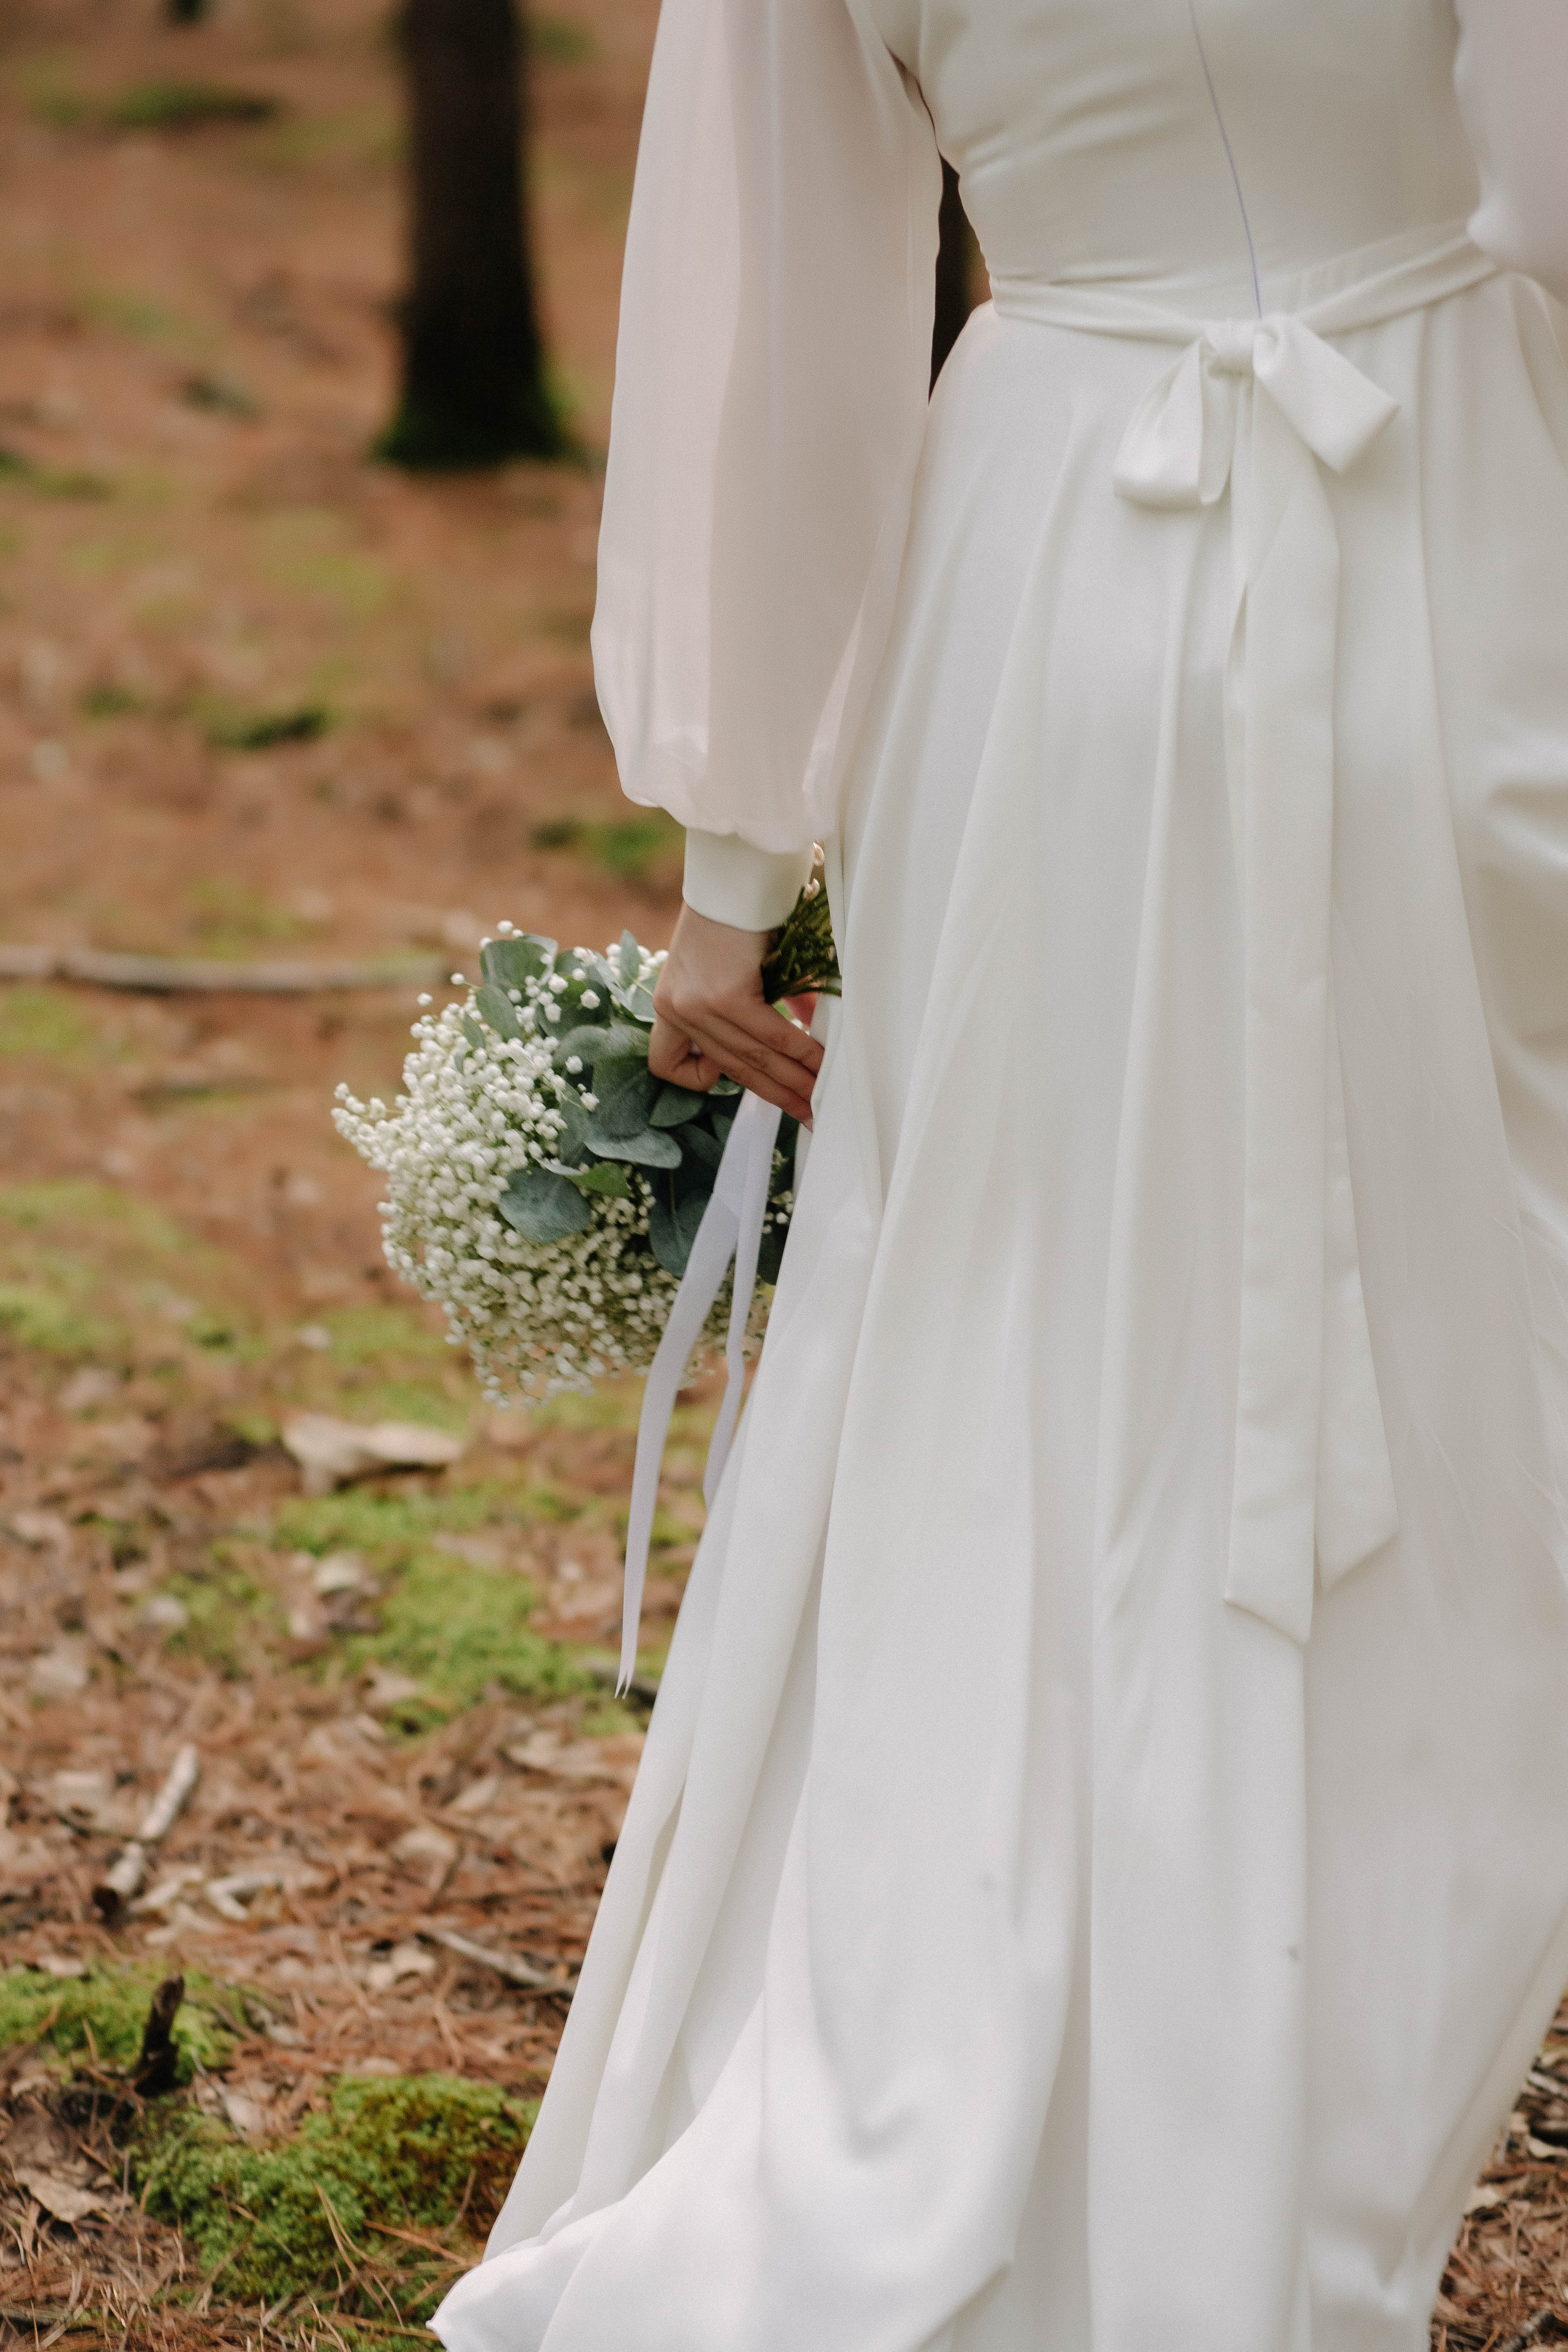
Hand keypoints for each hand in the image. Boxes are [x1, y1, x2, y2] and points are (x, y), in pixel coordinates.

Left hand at [649, 905, 822, 1125]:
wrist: (736, 871)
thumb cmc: (738, 913)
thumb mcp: (733, 968)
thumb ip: (756, 1004)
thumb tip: (800, 1026)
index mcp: (669, 1003)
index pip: (672, 1063)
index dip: (701, 1078)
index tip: (730, 1076)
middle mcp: (676, 1008)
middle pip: (730, 1068)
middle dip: (774, 1095)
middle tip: (807, 1115)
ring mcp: (697, 1004)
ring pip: (752, 1059)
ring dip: (793, 1083)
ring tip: (821, 1098)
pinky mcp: (723, 995)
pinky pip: (770, 1038)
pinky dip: (800, 1054)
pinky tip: (820, 1063)